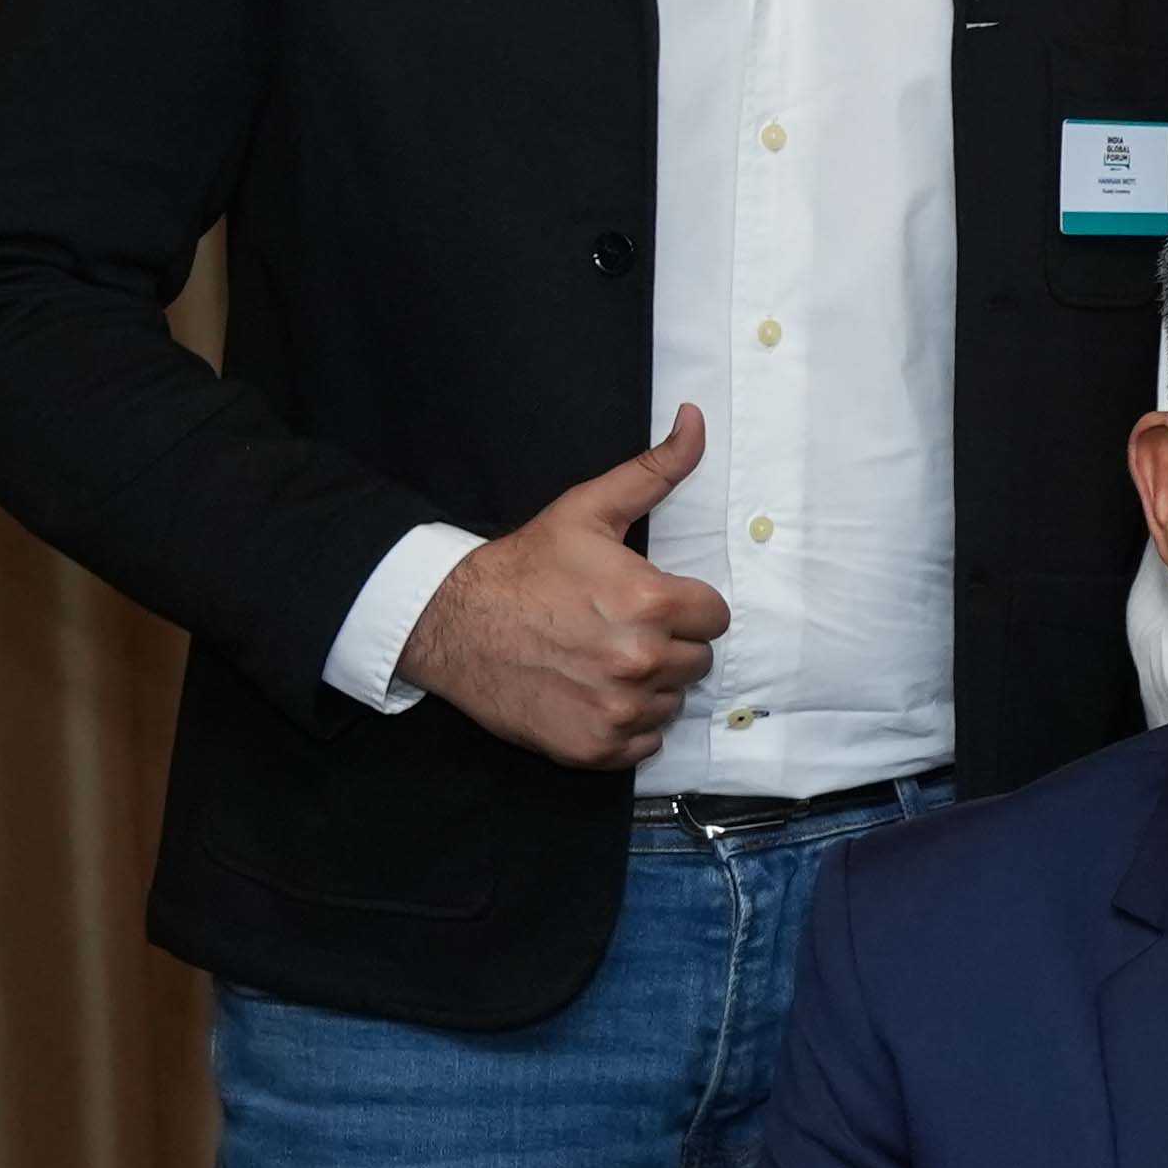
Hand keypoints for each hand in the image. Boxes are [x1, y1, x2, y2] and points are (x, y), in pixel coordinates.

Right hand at [396, 407, 735, 771]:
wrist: (451, 623)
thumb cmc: (524, 567)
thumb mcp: (588, 510)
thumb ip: (654, 471)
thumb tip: (695, 420)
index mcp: (651, 603)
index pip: (715, 617)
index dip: (686, 607)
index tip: (649, 602)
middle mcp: (640, 661)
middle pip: (697, 661)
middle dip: (668, 644)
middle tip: (619, 630)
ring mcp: (617, 710)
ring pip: (673, 702)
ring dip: (649, 686)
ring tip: (601, 661)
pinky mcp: (593, 747)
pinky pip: (645, 742)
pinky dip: (626, 726)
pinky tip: (593, 696)